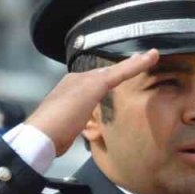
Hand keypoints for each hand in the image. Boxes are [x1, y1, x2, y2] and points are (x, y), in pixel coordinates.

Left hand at [25, 50, 158, 155]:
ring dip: (111, 86)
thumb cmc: (66, 113)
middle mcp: (74, 86)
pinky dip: (102, 103)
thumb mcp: (89, 91)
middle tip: (141, 63)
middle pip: (103, 77)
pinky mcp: (71, 119)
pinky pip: (92, 106)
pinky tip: (104, 107)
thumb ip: (107, 77)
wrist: (43, 138)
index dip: (133, 64)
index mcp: (79, 78)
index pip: (112, 70)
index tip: (152, 55)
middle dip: (121, 71)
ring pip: (97, 91)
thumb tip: (125, 64)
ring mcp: (71, 103)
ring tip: (126, 84)